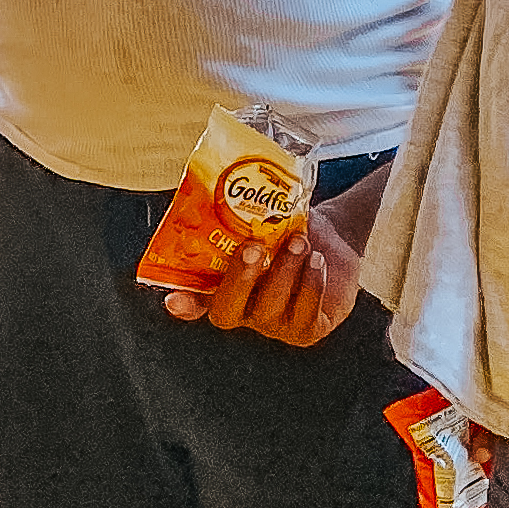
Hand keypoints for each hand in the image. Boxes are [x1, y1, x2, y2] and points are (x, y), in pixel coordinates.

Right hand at [161, 208, 361, 348]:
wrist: (335, 245)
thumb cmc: (290, 232)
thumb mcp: (266, 218)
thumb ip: (244, 210)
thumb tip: (232, 176)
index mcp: (223, 285)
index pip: (195, 300)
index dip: (184, 303)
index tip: (173, 298)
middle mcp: (244, 310)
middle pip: (226, 311)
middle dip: (238, 278)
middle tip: (253, 247)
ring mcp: (274, 324)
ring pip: (269, 310)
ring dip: (284, 272)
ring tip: (299, 241)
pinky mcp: (307, 331)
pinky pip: (306, 317)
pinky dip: (311, 286)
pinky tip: (317, 261)